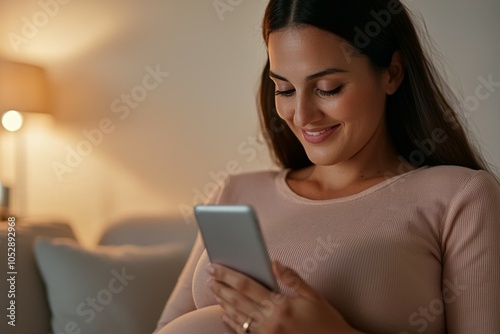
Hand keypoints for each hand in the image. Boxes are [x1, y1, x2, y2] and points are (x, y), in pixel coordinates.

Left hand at [207, 260, 363, 333]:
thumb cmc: (326, 321)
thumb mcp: (313, 296)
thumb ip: (292, 278)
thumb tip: (274, 262)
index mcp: (281, 305)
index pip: (247, 285)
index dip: (228, 275)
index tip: (216, 266)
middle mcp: (270, 321)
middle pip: (237, 300)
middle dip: (221, 286)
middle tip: (209, 276)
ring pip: (237, 317)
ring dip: (223, 302)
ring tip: (214, 290)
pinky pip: (243, 332)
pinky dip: (232, 323)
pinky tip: (225, 314)